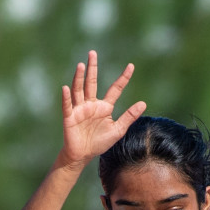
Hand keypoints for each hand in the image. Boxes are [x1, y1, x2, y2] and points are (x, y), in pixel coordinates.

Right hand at [59, 51, 145, 167]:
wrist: (83, 156)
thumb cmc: (99, 143)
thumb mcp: (118, 130)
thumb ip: (129, 116)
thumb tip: (143, 103)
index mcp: (104, 107)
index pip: (115, 89)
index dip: (123, 78)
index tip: (131, 66)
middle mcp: (91, 104)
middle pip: (92, 83)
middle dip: (92, 68)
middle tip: (92, 53)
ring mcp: (80, 109)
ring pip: (79, 90)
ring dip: (79, 78)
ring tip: (82, 65)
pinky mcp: (70, 117)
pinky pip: (67, 106)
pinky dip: (66, 97)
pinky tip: (66, 88)